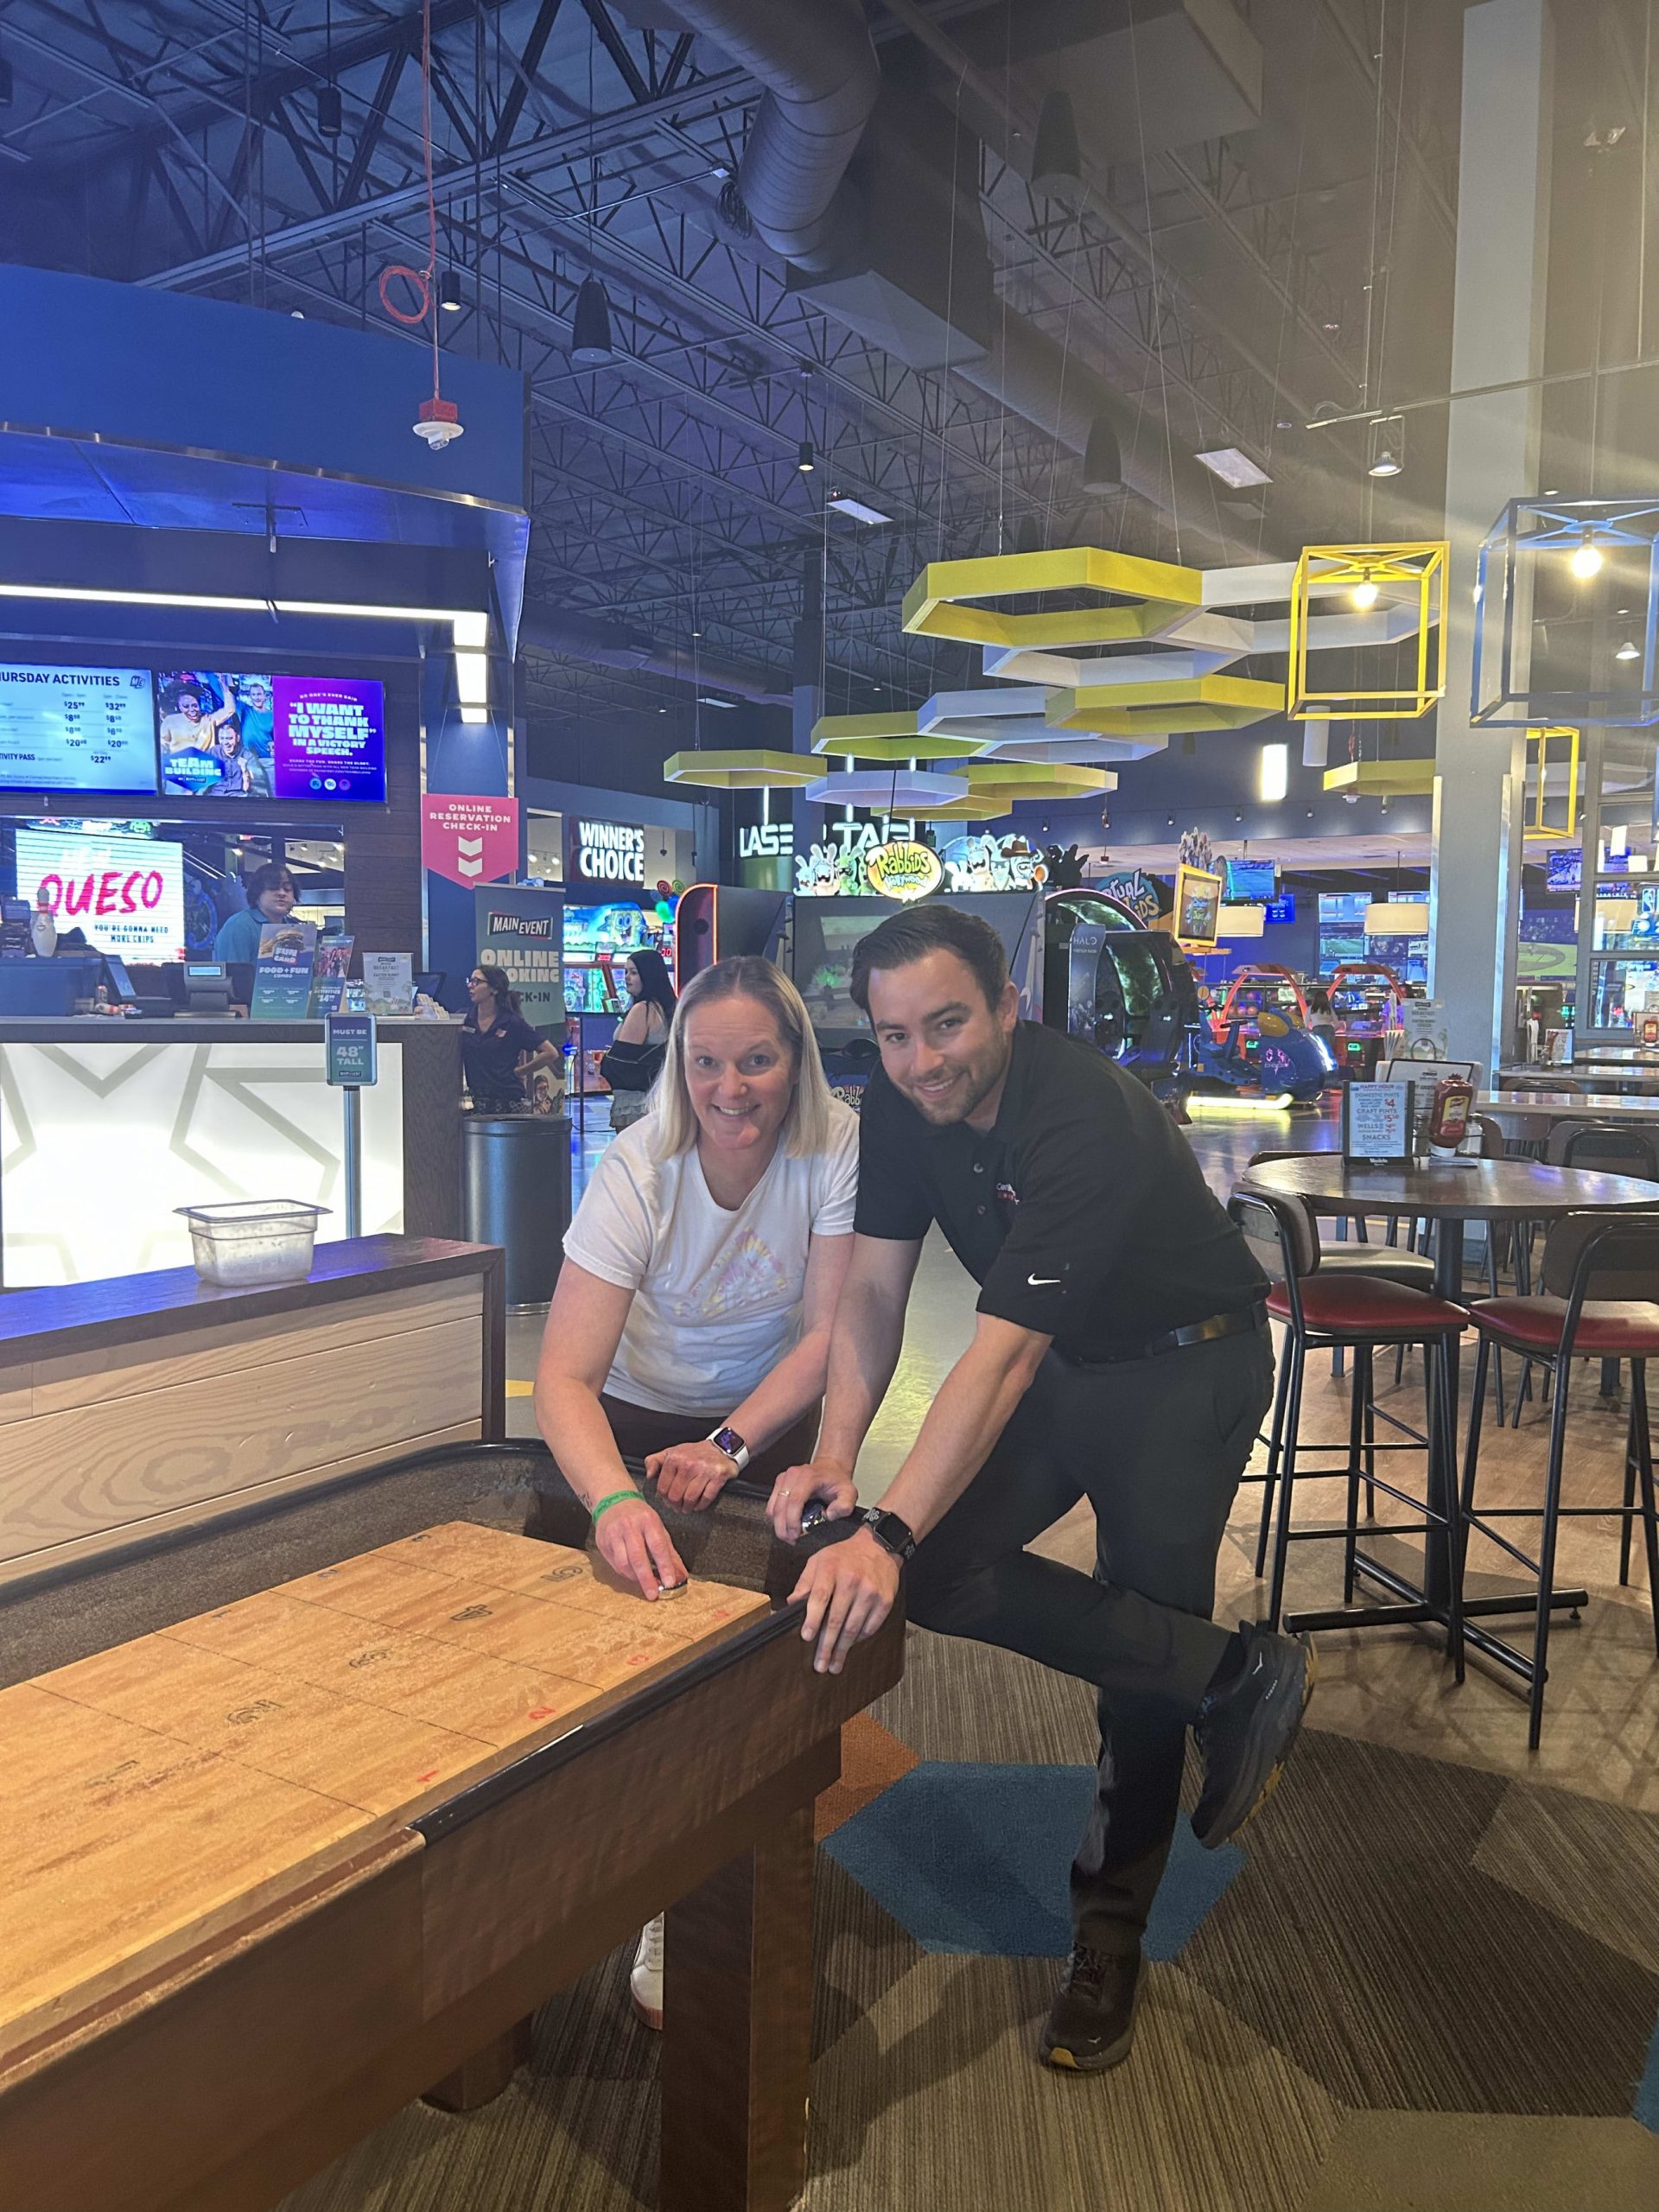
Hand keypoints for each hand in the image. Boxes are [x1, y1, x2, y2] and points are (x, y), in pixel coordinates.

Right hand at [592, 1496, 687, 1598]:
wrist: (614, 1500)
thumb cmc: (640, 1517)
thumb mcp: (658, 1528)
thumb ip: (670, 1552)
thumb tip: (681, 1575)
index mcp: (648, 1520)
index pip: (657, 1546)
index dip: (664, 1566)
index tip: (670, 1582)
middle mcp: (629, 1526)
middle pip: (637, 1556)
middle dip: (646, 1578)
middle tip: (653, 1594)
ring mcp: (613, 1533)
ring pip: (623, 1562)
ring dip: (634, 1577)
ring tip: (644, 1583)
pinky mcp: (602, 1541)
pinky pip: (614, 1563)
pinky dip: (625, 1573)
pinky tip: (632, 1574)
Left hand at [646, 1437, 740, 1510]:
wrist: (721, 1446)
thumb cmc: (694, 1453)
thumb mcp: (671, 1452)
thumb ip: (654, 1461)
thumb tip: (649, 1476)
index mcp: (674, 1458)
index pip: (663, 1487)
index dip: (663, 1498)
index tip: (667, 1501)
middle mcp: (688, 1464)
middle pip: (675, 1495)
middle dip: (675, 1505)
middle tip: (677, 1507)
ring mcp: (704, 1471)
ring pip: (689, 1498)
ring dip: (687, 1508)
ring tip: (686, 1508)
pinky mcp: (718, 1477)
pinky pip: (706, 1498)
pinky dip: (700, 1505)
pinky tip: (698, 1505)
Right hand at [768, 1458, 857, 1542]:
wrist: (830, 1469)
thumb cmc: (837, 1481)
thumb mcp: (849, 1493)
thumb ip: (845, 1506)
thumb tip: (829, 1515)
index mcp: (809, 1477)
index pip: (795, 1500)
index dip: (793, 1521)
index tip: (796, 1535)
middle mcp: (793, 1476)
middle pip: (780, 1506)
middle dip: (783, 1528)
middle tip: (792, 1540)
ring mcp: (784, 1479)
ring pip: (772, 1507)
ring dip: (778, 1525)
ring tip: (789, 1535)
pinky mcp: (779, 1484)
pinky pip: (771, 1505)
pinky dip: (776, 1519)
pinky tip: (786, 1525)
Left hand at [789, 1527, 897, 1674]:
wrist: (878, 1547)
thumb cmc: (843, 1556)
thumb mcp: (818, 1560)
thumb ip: (804, 1583)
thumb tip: (790, 1605)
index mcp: (832, 1569)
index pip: (820, 1597)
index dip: (812, 1619)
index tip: (807, 1637)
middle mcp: (852, 1581)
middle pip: (836, 1619)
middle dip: (827, 1645)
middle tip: (820, 1664)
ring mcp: (870, 1592)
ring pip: (853, 1628)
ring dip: (842, 1650)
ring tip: (834, 1665)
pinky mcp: (885, 1601)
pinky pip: (869, 1627)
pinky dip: (858, 1640)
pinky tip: (850, 1646)